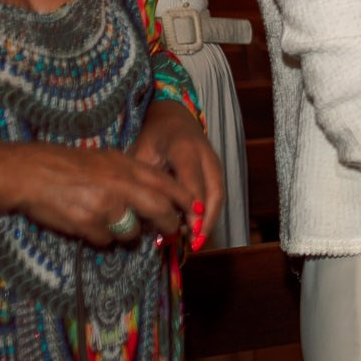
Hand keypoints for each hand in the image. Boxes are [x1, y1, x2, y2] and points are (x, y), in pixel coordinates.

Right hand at [0, 140, 195, 247]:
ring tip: (107, 221)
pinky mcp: (89, 224)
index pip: (168, 184)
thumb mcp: (105, 159)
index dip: (186, 199)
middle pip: (160, 210)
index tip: (198, 210)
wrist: (29, 173)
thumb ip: (130, 174)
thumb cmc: (65, 164)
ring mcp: (106, 206)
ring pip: (132, 230)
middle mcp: (121, 185)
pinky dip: (99, 237)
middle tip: (170, 232)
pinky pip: (105, 240)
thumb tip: (156, 194)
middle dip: (169, 224)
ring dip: (126, 232)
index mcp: (126, 166)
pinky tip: (84, 224)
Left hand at [131, 100, 224, 248]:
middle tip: (194, 243)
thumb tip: (144, 213)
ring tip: (197, 241)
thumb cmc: (153, 136)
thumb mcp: (142, 152)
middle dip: (206, 220)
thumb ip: (145, 180)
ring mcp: (215, 162)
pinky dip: (210, 213)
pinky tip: (198, 228)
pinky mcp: (217, 169)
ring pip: (219, 195)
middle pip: (213, 192)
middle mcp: (206, 156)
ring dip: (210, 220)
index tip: (188, 228)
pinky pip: (217, 194)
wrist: (174, 117)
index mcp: (185, 149)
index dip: (191, 207)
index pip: (192, 182)